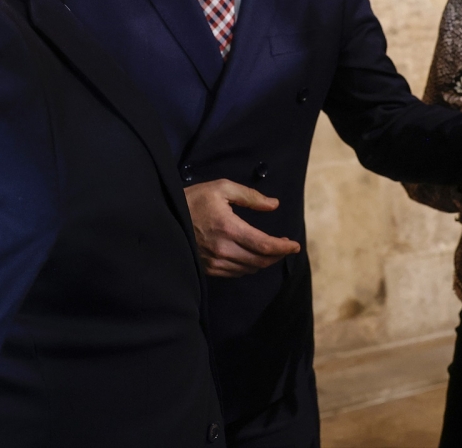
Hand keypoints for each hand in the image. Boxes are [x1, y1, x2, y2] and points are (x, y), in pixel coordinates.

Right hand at [183, 179, 300, 277]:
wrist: (165, 216)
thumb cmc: (195, 199)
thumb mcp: (223, 188)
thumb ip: (251, 197)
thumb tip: (274, 205)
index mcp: (229, 228)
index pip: (264, 245)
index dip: (283, 247)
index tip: (295, 245)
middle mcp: (223, 249)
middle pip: (260, 261)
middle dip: (277, 255)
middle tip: (286, 246)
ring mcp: (214, 261)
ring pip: (250, 269)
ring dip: (264, 261)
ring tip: (271, 250)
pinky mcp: (208, 268)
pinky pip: (236, 273)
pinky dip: (249, 267)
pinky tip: (252, 256)